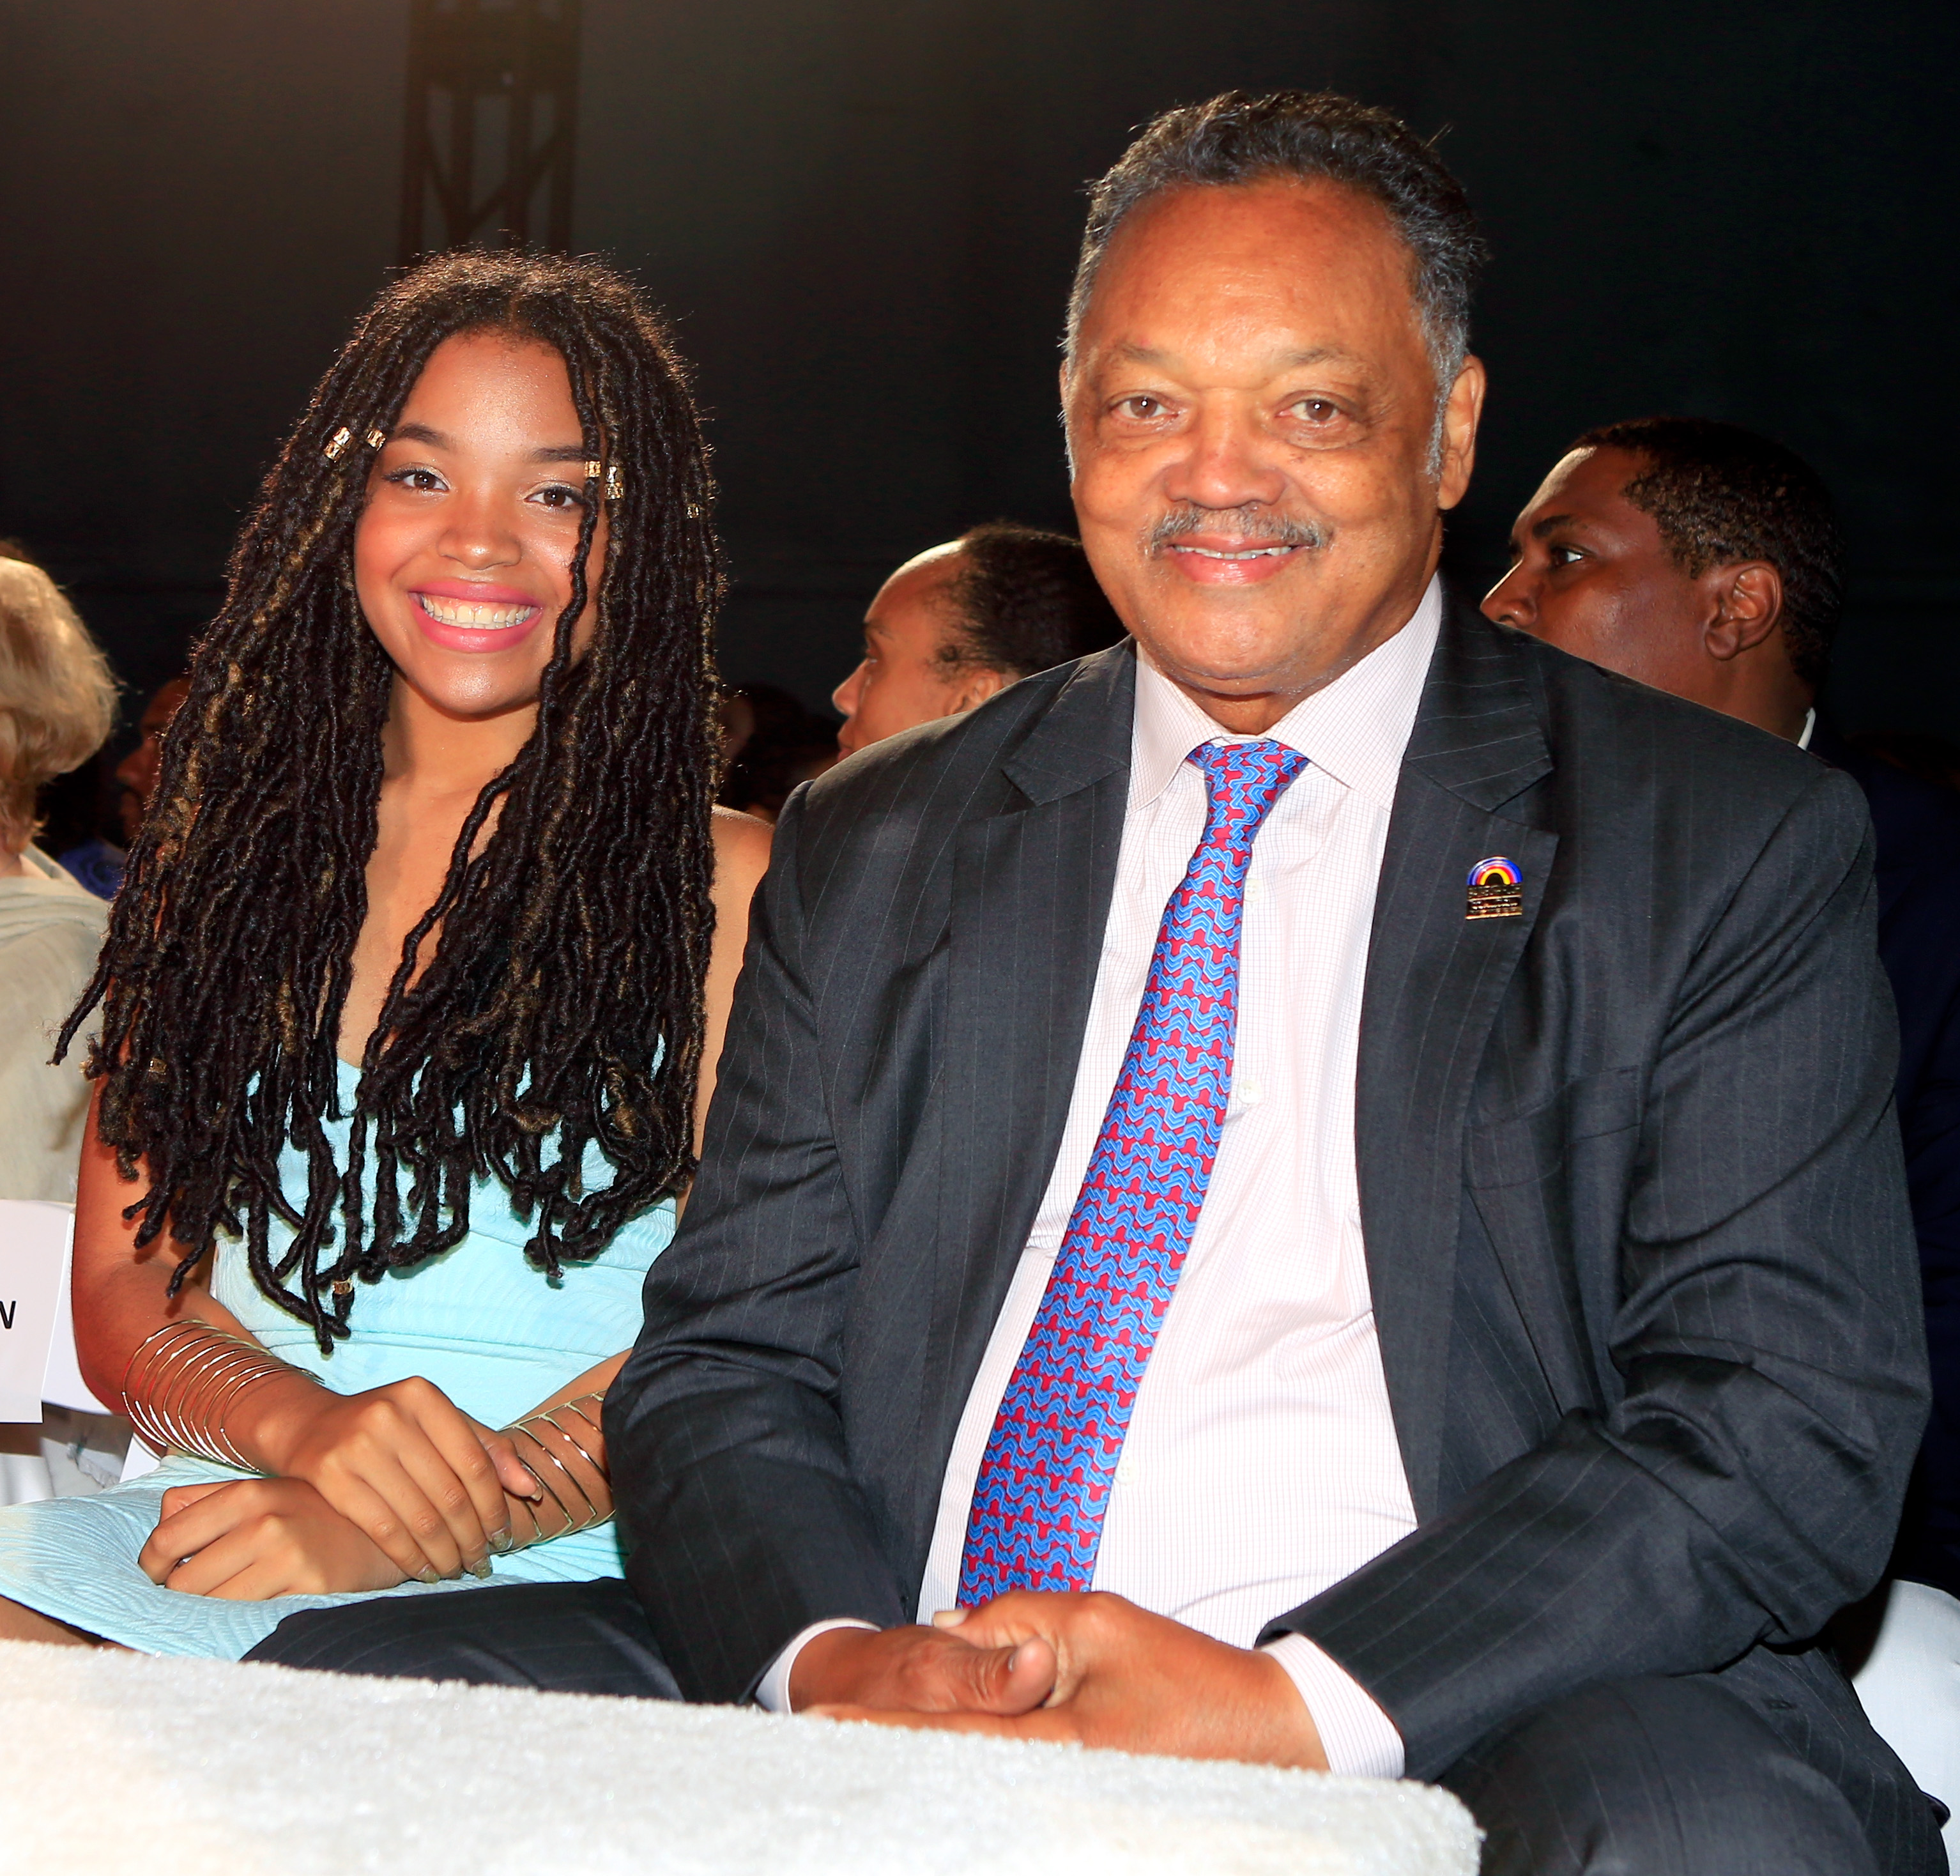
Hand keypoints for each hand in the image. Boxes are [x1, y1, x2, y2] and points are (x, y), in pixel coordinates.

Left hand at [137, 1477, 406, 1599]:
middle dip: (181, 1593)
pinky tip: (256, 1608)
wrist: (385, 1529)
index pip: (167, 1537)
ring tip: (228, 1601)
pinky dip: (240, 1622)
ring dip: (209, 1612)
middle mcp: (267, 1523)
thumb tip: (159, 1524)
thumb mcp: (262, 1491)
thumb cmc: (313, 1513)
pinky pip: (248, 1620)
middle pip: (183, 1581)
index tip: (160, 1573)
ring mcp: (289, 1558)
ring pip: (211, 1607)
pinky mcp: (310, 1590)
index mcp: (249, 1495)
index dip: (152, 1563)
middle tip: (201, 1592)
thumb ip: (205, 1498)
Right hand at [233, 1373, 534, 1582]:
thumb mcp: (435, 1422)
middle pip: (449, 1493)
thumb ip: (487, 1449)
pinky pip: (384, 1529)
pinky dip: (410, 1557)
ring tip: (459, 1570)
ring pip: (419, 1516)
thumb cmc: (387, 1427)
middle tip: (483, 1562)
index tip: (504, 1536)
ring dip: (445, 1553)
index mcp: (424, 1396)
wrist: (307, 1426)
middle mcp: (391, 1415)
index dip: (494, 1506)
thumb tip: (530, 1489)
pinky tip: (425, 1571)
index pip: (474, 1462)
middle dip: (472, 1537)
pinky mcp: (329, 1476)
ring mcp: (357, 1445)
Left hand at [806, 1592, 1327, 1769]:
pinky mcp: (1078, 1803)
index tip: (818, 1724)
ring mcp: (1066, 1801)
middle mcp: (1052, 1782)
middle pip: (948, 1767)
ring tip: (850, 1746)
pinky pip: (1005, 1786)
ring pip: (973, 1779)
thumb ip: (1015, 1623)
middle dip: (883, 1752)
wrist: (1266, 1732)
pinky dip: (963, 1767)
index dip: (879, 1729)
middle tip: (812, 1738)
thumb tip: (952, 1629)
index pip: (945, 1733)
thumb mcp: (1097, 1622)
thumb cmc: (1184, 1675)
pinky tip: (931, 1760)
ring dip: (917, 1760)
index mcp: (1055, 1740)